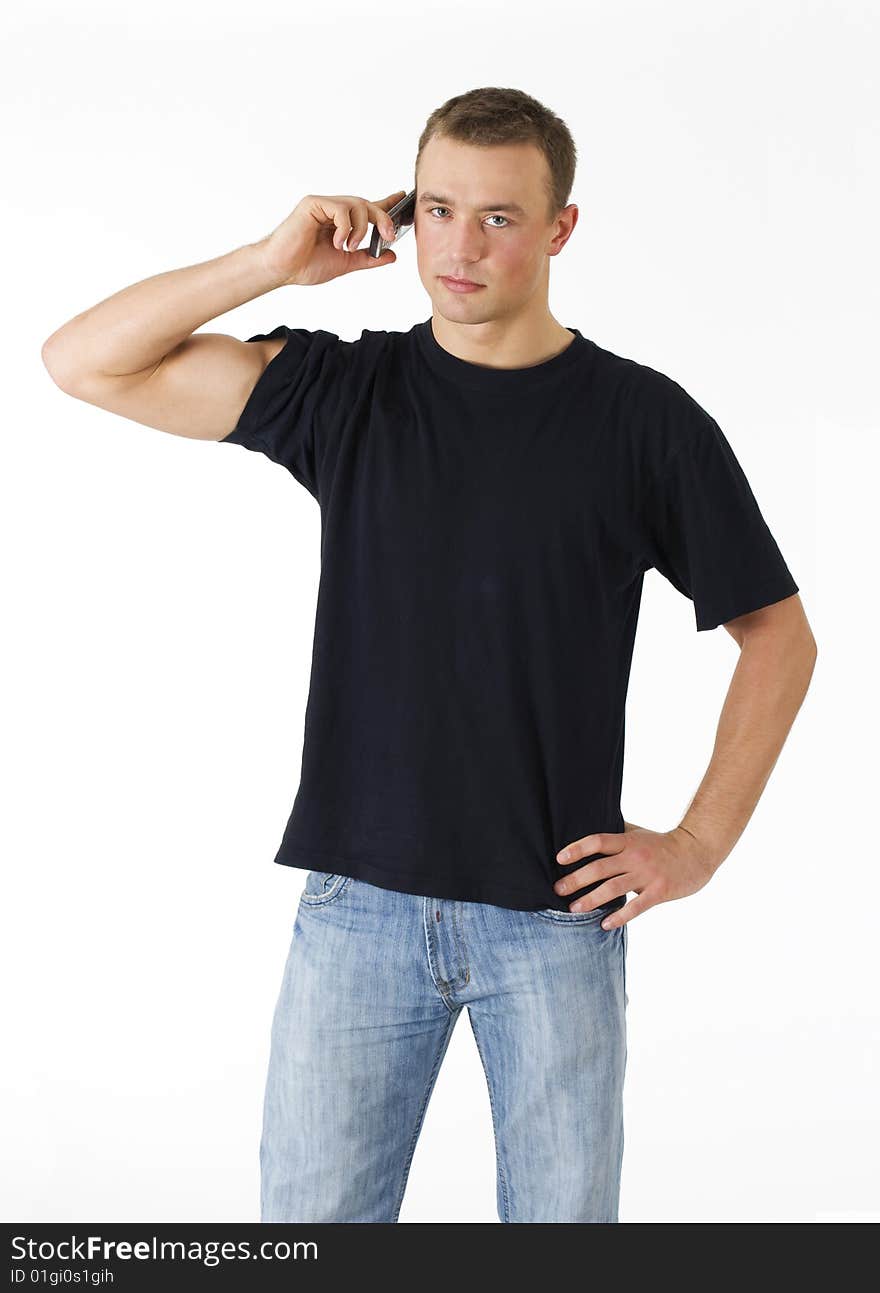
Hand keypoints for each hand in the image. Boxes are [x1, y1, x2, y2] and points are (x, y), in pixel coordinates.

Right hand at [255, 190, 406, 287]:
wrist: (283, 269)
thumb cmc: (306, 265)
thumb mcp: (346, 264)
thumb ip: (368, 258)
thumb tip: (392, 255)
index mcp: (342, 223)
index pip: (369, 209)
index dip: (387, 203)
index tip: (403, 198)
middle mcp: (334, 211)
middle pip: (367, 204)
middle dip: (382, 218)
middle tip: (388, 235)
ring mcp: (324, 205)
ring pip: (356, 204)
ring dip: (361, 228)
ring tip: (350, 247)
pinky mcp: (313, 203)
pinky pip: (340, 208)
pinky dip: (345, 227)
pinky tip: (337, 242)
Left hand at [553, 821, 717, 927]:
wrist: (696, 852)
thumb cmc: (663, 844)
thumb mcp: (638, 833)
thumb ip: (617, 835)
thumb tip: (589, 829)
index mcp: (628, 841)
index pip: (597, 841)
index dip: (577, 849)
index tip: (559, 859)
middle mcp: (634, 857)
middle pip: (599, 868)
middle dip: (576, 879)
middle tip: (558, 889)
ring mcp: (647, 875)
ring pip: (613, 888)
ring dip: (591, 900)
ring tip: (574, 909)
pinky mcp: (659, 891)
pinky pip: (636, 907)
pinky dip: (619, 917)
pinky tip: (604, 924)